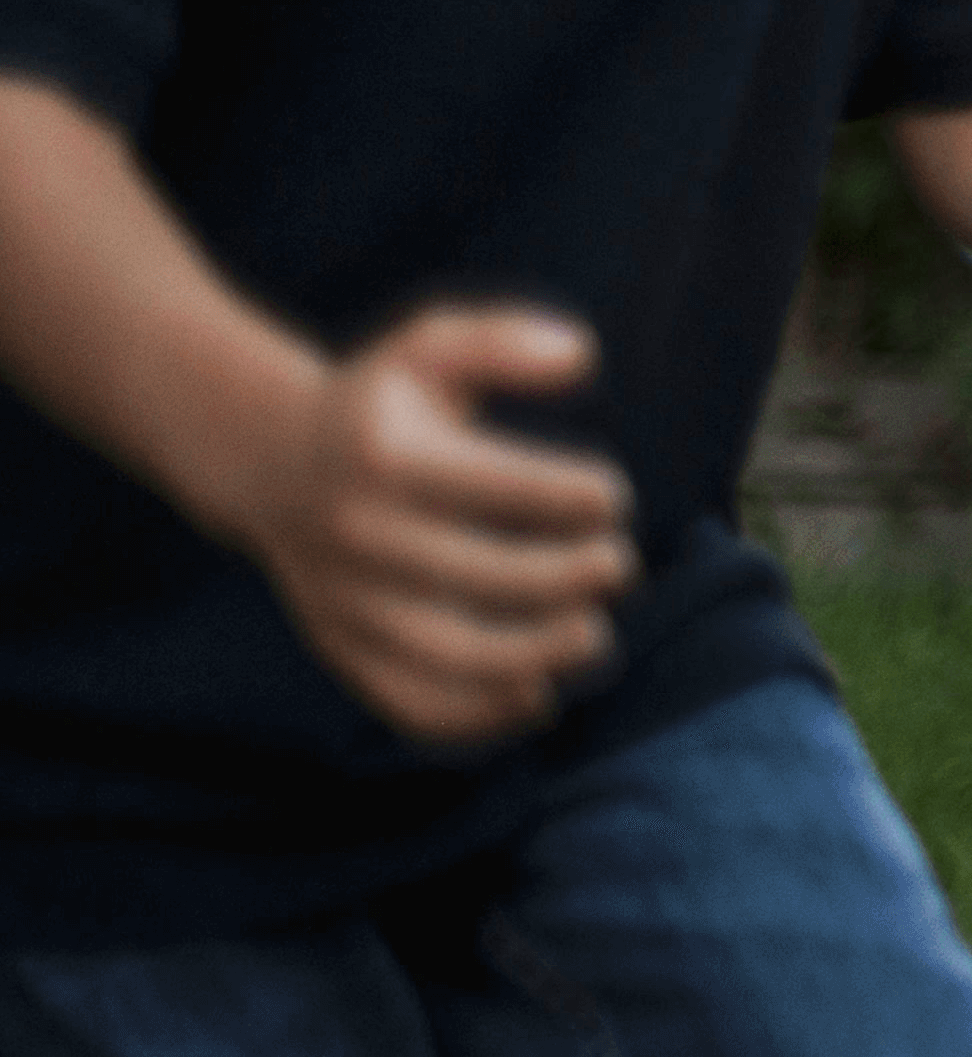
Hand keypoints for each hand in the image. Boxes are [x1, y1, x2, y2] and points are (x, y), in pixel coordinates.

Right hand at [211, 305, 638, 748]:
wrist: (268, 460)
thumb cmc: (381, 401)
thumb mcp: (427, 346)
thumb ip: (502, 340)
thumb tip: (581, 354)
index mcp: (384, 456)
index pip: (491, 485)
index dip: (566, 496)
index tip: (611, 497)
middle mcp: (356, 534)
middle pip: (476, 574)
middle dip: (562, 578)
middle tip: (620, 567)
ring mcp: (343, 599)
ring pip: (442, 652)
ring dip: (529, 656)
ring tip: (594, 638)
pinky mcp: (341, 646)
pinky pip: (405, 700)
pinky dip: (474, 716)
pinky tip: (538, 698)